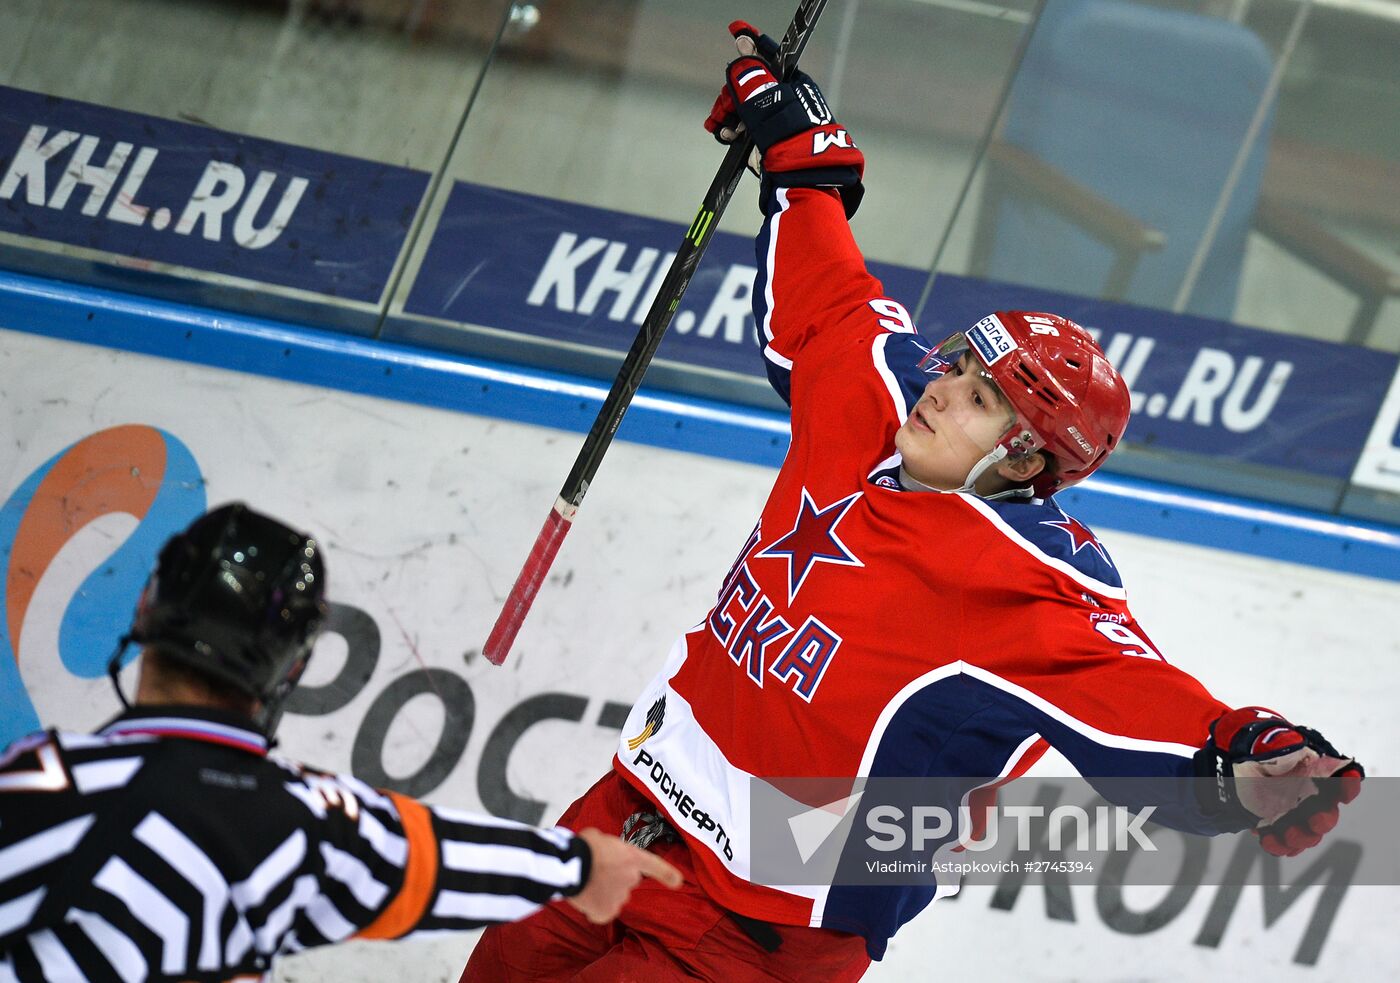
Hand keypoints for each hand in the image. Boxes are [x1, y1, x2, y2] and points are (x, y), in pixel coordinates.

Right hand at [565, 827, 683, 923]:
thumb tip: (603, 858)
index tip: (678, 882)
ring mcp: (620, 897)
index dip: (667, 874)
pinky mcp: (606, 913)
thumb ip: (610, 850)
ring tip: (587, 882)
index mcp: (632, 857)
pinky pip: (601, 912)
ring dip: (603, 893)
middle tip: (596, 872)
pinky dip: (594, 907)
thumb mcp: (600, 838)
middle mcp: (631, 878)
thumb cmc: (583, 846)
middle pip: (626, 882)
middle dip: (614, 879)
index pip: (655, 866)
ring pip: (613, 897)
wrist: (570, 865)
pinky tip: (584, 896)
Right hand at [703, 21, 864, 215]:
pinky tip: (727, 137)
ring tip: (719, 129)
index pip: (771, 59)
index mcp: (796, 88)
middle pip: (752, 86)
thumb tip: (741, 62)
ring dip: (729, 116)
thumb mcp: (769, 107)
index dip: (752, 45)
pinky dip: (734, 132)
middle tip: (719, 111)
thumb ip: (751, 83)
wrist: (804, 185)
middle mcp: (789, 103)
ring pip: (746, 109)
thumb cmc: (793, 144)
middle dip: (731, 96)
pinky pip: (748, 130)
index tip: (737, 29)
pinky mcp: (772, 144)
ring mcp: (780, 124)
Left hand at [1203, 707, 1363, 856]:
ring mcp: (1294, 815)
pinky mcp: (1276, 828)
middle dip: (1325, 819)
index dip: (1347, 783)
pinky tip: (1268, 840)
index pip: (1342, 778)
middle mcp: (1310, 796)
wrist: (1226, 765)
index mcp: (1315, 771)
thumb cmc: (1254, 748)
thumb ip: (1282, 739)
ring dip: (1302, 837)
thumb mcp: (1267, 736)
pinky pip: (1283, 843)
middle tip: (1316, 819)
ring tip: (1289, 834)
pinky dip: (1278, 845)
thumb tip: (1292, 742)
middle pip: (1327, 813)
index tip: (1346, 785)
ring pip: (1308, 834)